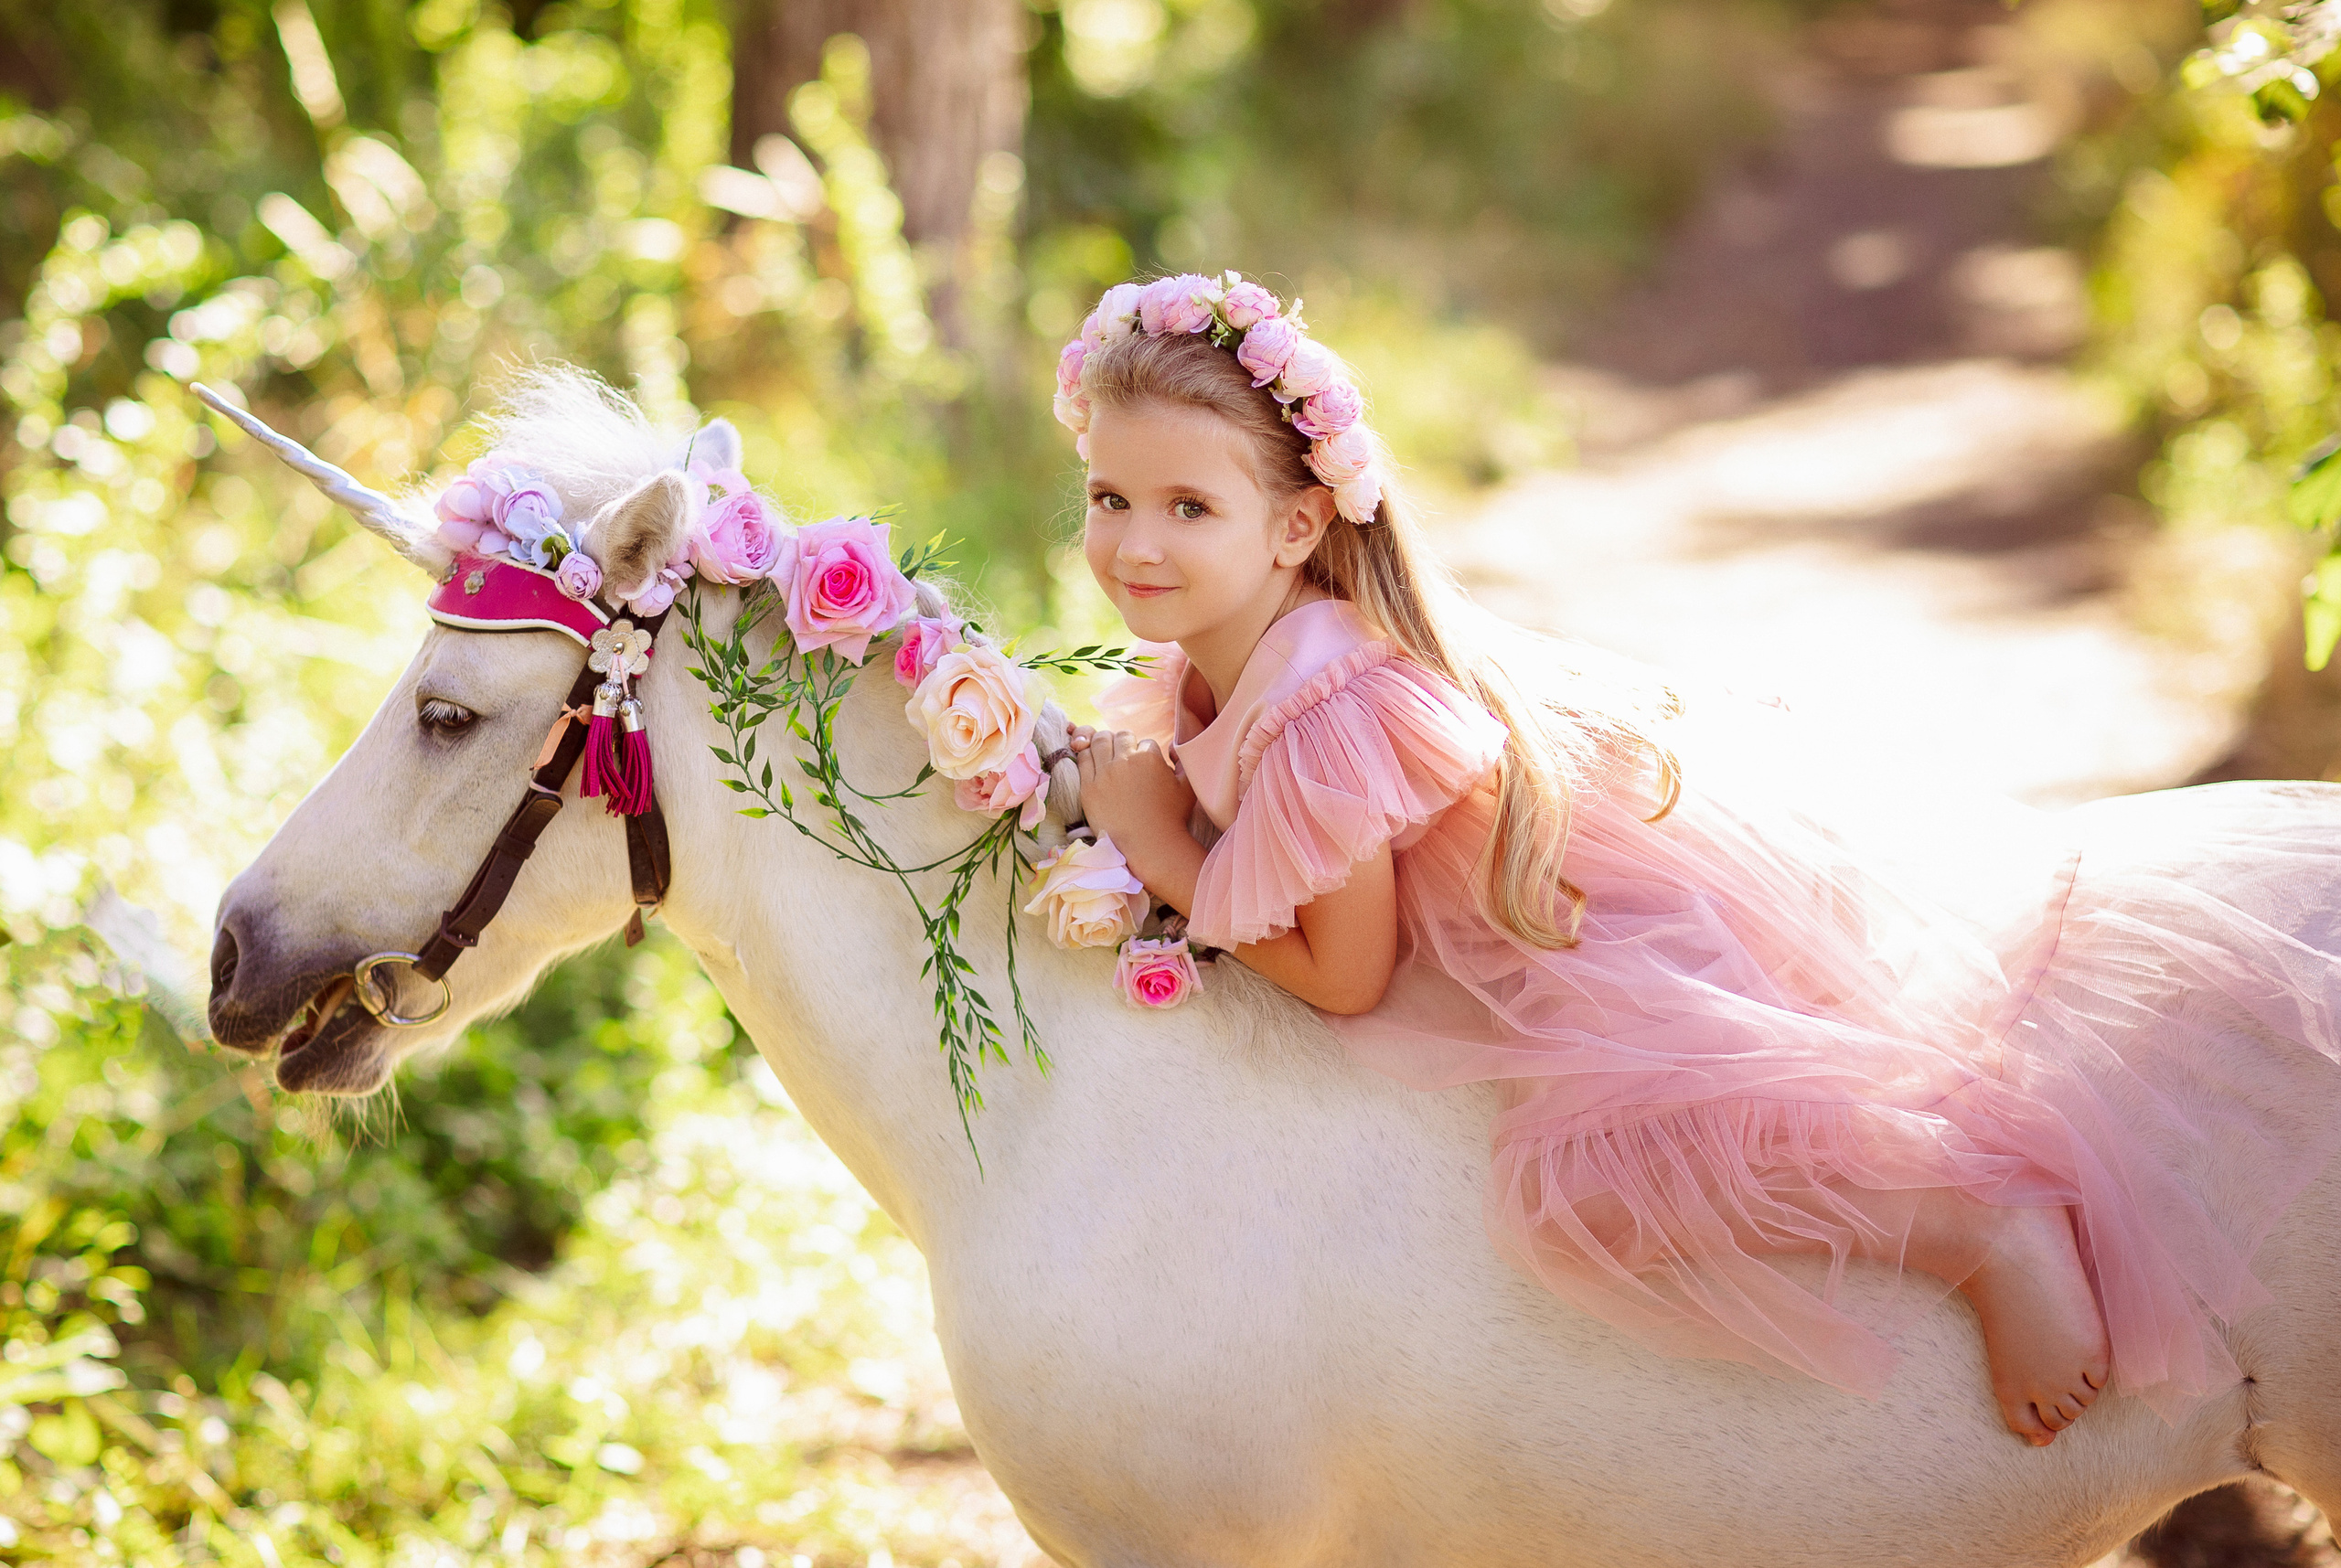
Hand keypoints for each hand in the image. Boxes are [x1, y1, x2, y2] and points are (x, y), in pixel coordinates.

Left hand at [1071, 727, 1193, 866]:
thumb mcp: (1187, 786)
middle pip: (1121, 736)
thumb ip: (1182, 760)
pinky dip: (1087, 755)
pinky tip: (1095, 763)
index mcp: (1149, 757)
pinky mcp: (1088, 788)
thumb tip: (1171, 746)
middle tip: (1126, 756)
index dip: (1147, 752)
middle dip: (1125, 743)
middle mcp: (1124, 761)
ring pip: (1099, 741)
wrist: (1150, 846)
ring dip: (1105, 743)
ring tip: (1109, 754)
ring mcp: (1104, 774)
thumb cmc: (1172, 818)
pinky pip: (1083, 759)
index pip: (1145, 742)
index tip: (1146, 766)